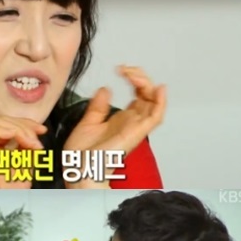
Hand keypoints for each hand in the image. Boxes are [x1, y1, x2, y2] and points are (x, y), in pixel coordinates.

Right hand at [0, 115, 47, 189]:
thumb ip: (28, 156)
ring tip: (32, 142)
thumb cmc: (7, 196)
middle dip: (24, 124)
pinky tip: (24, 142)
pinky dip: (12, 131)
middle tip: (40, 134)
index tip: (42, 130)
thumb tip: (35, 141)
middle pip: (2, 120)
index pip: (7, 127)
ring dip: (18, 128)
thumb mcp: (24, 173)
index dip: (25, 125)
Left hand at [63, 65, 165, 187]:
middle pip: (148, 95)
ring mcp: (135, 128)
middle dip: (140, 76)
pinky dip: (161, 103)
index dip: (133, 78)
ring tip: (133, 74)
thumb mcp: (87, 123)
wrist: (79, 171)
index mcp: (120, 120)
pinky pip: (156, 118)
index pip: (138, 94)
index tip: (120, 69)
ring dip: (148, 84)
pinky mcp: (136, 133)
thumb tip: (106, 89)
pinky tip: (159, 89)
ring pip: (154, 102)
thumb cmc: (81, 157)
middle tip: (125, 69)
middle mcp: (131, 123)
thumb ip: (98, 107)